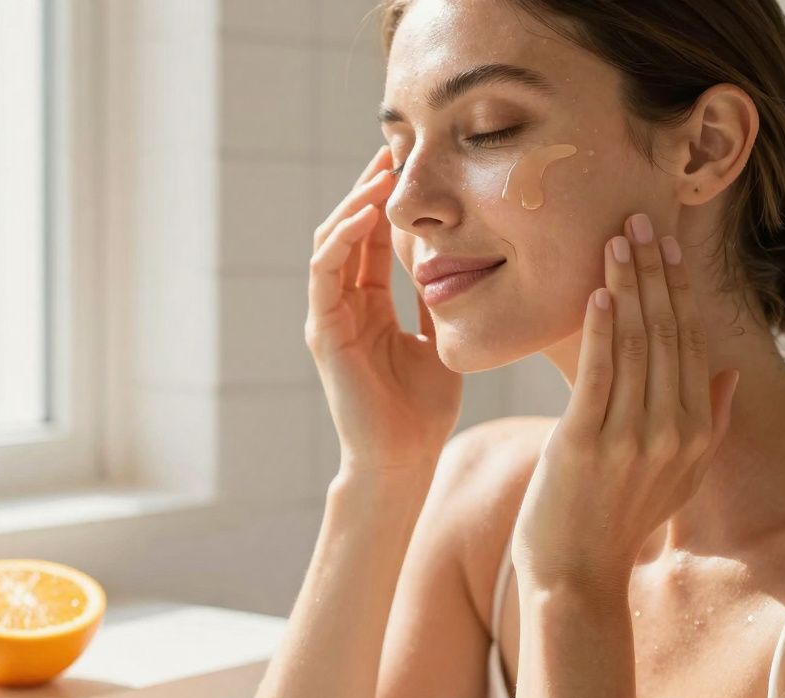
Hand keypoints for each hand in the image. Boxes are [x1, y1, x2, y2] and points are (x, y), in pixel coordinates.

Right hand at [306, 145, 463, 482]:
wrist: (404, 458)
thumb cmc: (423, 409)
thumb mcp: (441, 338)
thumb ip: (438, 300)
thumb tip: (461, 257)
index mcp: (370, 306)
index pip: (374, 240)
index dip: (388, 202)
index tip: (411, 165)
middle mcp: (345, 305)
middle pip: (349, 231)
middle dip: (368, 190)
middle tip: (393, 152)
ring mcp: (330, 317)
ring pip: (331, 243)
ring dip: (353, 206)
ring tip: (379, 174)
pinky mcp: (324, 332)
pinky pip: (325, 273)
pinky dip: (341, 241)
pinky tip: (363, 217)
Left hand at [510, 214, 740, 595]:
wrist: (576, 576)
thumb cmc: (621, 522)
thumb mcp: (681, 477)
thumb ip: (711, 423)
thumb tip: (729, 373)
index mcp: (696, 432)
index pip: (689, 343)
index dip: (679, 289)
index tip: (668, 245)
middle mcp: (672, 431)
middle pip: (666, 333)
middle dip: (654, 272)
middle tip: (639, 219)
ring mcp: (630, 438)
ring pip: (634, 345)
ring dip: (627, 287)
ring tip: (617, 239)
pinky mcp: (585, 444)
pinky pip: (598, 375)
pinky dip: (600, 331)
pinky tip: (598, 292)